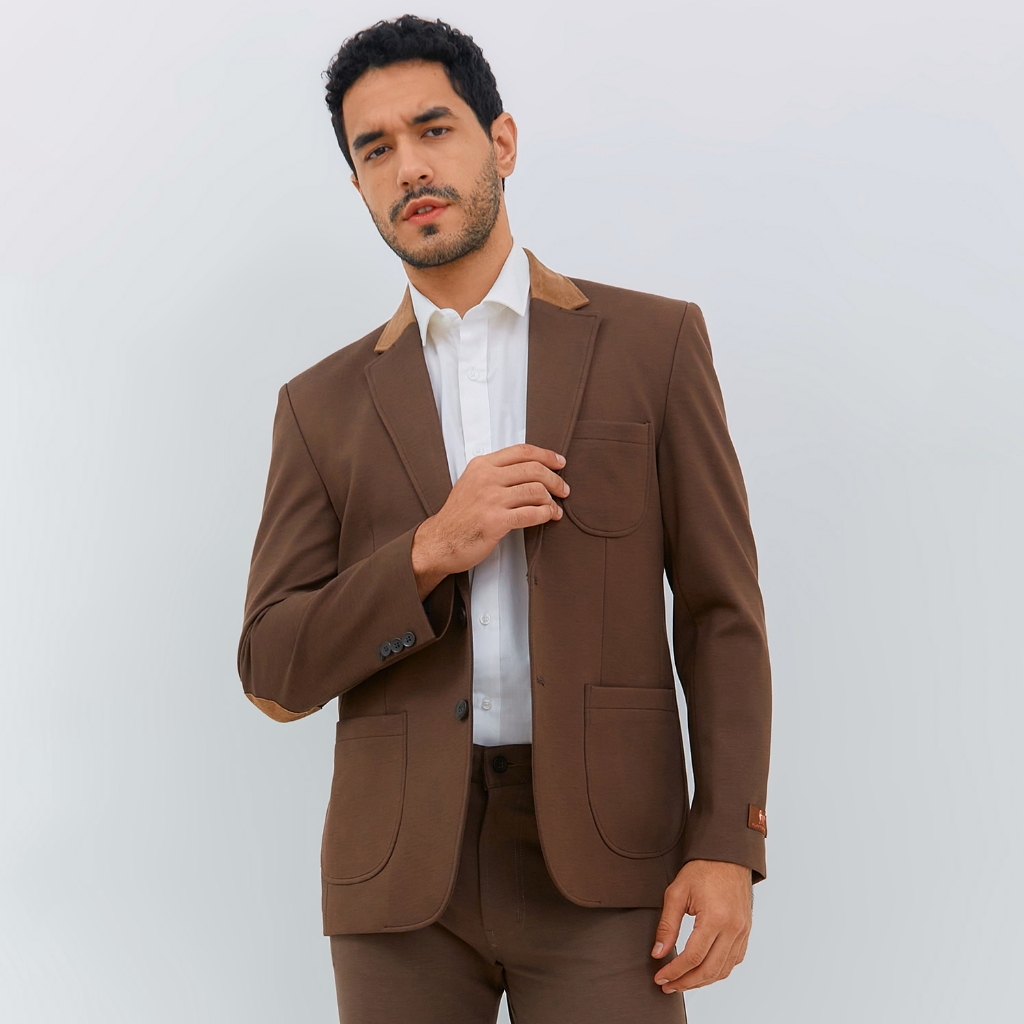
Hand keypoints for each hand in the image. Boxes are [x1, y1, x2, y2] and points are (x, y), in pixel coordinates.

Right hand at [410, 444, 568, 598]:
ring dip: (552, 500)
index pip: (522, 451)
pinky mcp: (496, 521)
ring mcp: (491, 499)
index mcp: (482, 466)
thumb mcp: (471, 483)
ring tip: (555, 508)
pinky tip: (549, 516)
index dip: (546, 455)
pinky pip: (532, 513)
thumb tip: (530, 472)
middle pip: (533, 470)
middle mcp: (486, 478)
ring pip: (536, 491)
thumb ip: (496, 474)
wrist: (440, 541)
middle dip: (555, 480)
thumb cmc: (458, 517)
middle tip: (563, 489)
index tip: (559, 463)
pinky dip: (546, 514)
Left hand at [651, 859, 751, 992]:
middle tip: (668, 986)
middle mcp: (733, 929)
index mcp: (715, 918)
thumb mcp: (677, 893)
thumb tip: (658, 953)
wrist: (728, 856)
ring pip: (723, 970)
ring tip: (682, 983)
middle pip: (709, 970)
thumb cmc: (702, 870)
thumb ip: (667, 925)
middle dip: (686, 983)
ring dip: (702, 981)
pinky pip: (734, 961)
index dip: (675, 971)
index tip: (660, 977)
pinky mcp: (746, 932)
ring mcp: (742, 932)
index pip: (693, 957)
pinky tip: (702, 971)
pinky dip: (718, 971)